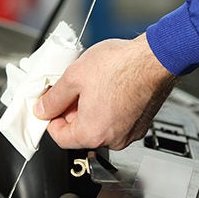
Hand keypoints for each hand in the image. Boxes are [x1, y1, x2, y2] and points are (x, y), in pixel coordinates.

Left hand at [33, 33, 176, 149]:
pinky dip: (110, 107)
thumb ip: (53, 97)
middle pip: (81, 132)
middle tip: (73, 88)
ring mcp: (130, 132)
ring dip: (92, 108)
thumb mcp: (74, 76)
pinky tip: (110, 86)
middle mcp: (113, 139)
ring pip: (100, 125)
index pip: (60, 137)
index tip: (51, 104)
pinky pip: (117, 120)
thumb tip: (43, 109)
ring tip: (93, 83)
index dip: (51, 118)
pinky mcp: (141, 123)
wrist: (154, 58)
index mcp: (93, 133)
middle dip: (73, 111)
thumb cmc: (121, 65)